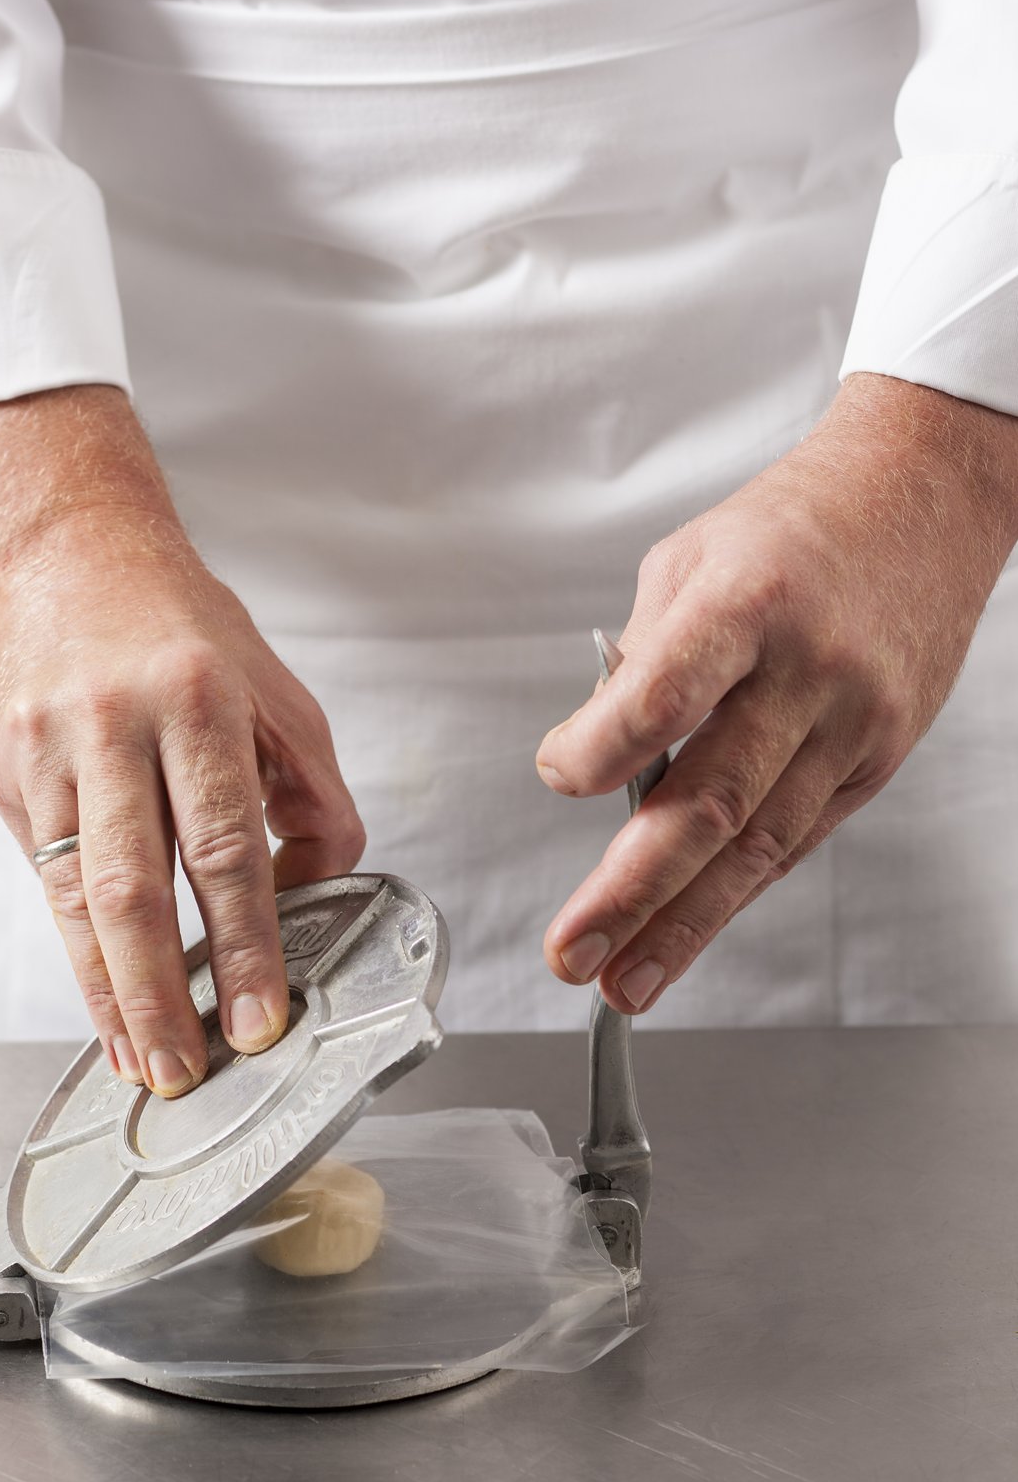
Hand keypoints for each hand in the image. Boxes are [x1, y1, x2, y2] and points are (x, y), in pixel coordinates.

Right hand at [0, 385, 363, 1094]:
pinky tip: (104, 999)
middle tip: (190, 1071)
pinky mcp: (4, 770)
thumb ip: (312, 795)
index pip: (228, 847)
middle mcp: (114, 723)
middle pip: (135, 884)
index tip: (261, 1018)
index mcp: (198, 698)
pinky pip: (44, 876)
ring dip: (110, 991)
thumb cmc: (183, 630)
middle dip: (164, 992)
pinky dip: (75, 949)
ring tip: (144, 1061)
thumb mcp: (278, 694)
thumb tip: (316, 894)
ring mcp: (47, 748)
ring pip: (75, 894)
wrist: (66, 554)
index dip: (247, 943)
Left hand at [535, 373, 1017, 1013]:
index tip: (557, 775)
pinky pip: (796, 841)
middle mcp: (811, 670)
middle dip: (634, 891)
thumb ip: (640, 659)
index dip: (605, 746)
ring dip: (683, 925)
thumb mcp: (691, 558)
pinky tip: (687, 935)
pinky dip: (736, 893)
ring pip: (761, 845)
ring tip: (624, 980)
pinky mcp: (878, 759)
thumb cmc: (798, 526)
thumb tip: (593, 757)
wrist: (924, 501)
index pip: (670, 689)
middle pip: (716, 798)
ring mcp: (854, 723)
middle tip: (574, 951)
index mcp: (751, 600)